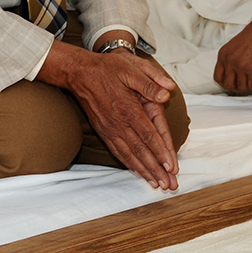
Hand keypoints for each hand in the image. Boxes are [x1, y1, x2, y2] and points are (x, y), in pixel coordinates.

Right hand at [39, 40, 178, 189]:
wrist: (80, 73)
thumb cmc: (108, 69)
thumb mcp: (131, 68)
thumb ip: (150, 82)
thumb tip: (167, 93)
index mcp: (128, 108)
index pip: (149, 135)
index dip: (161, 151)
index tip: (171, 166)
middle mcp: (119, 123)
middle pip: (141, 150)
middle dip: (156, 169)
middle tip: (169, 184)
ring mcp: (110, 129)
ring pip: (129, 155)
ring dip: (144, 171)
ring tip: (157, 184)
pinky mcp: (104, 131)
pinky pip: (118, 152)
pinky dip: (129, 164)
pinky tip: (138, 171)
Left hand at [214, 20, 251, 94]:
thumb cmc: (251, 36)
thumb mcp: (233, 46)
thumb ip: (229, 60)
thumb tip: (231, 76)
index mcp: (223, 55)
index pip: (218, 77)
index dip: (224, 84)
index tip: (231, 84)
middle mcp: (230, 61)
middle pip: (229, 85)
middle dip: (236, 88)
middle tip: (244, 85)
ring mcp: (241, 65)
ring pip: (242, 87)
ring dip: (248, 86)